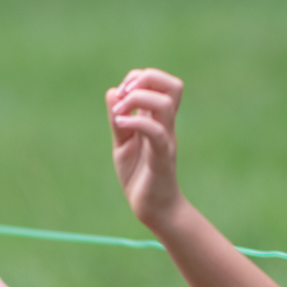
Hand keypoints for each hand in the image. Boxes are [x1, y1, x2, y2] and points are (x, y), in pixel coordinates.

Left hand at [107, 68, 185, 232]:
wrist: (153, 208)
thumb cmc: (139, 175)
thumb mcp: (122, 143)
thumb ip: (118, 119)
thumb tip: (112, 91)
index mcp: (157, 119)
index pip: (160, 82)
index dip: (139, 77)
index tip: (121, 94)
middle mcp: (166, 125)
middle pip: (173, 85)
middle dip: (145, 79)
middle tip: (125, 96)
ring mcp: (166, 140)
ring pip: (166, 103)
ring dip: (138, 99)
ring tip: (120, 113)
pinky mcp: (161, 158)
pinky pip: (156, 133)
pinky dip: (135, 123)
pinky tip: (119, 127)